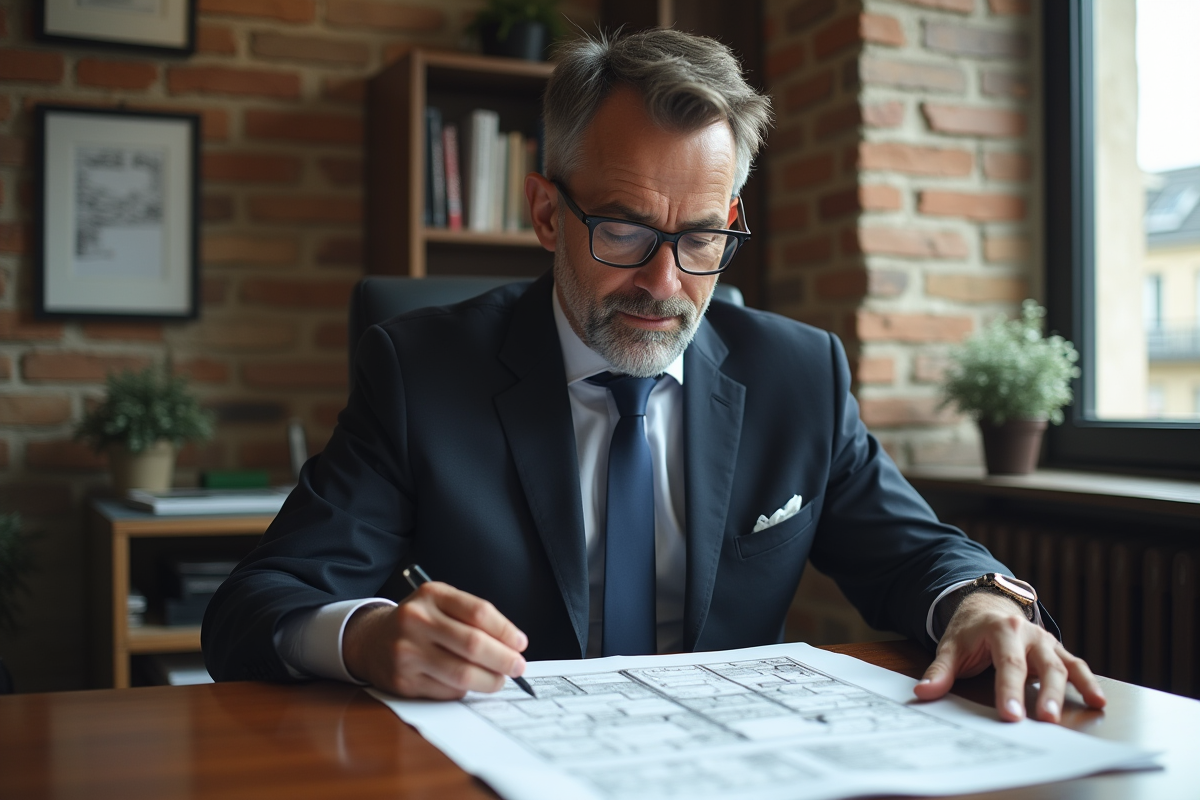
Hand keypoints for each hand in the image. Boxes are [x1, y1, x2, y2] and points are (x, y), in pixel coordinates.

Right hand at [342, 581, 528, 698]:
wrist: (371, 640)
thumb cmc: (419, 622)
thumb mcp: (441, 603)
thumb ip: (473, 617)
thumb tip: (513, 645)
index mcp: (431, 595)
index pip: (478, 612)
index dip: (505, 631)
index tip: (520, 644)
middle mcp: (416, 621)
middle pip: (473, 644)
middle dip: (503, 659)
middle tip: (518, 667)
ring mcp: (407, 652)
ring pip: (462, 674)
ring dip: (489, 681)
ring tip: (499, 679)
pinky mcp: (403, 681)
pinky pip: (446, 691)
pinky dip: (464, 691)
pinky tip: (468, 684)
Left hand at [913, 591, 1106, 721]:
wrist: (988, 605)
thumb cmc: (970, 630)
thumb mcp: (950, 646)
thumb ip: (940, 671)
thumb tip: (923, 693)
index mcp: (1001, 629)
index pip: (1007, 664)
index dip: (1010, 690)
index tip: (1012, 715)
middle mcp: (1028, 633)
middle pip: (1041, 665)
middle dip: (1044, 694)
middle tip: (1045, 721)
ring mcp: (1045, 642)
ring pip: (1062, 666)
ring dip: (1069, 691)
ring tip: (1074, 714)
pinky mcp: (1056, 651)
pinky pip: (1075, 665)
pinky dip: (1088, 682)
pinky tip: (1098, 702)